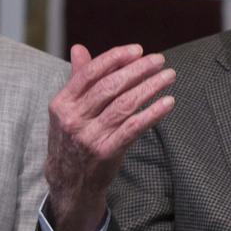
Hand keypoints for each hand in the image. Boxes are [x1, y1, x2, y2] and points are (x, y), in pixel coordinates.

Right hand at [45, 43, 175, 230]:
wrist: (69, 182)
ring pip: (125, 104)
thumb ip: (77, 79)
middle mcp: (74, 119)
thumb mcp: (67, 110)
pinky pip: (134, 127)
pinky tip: (167, 102)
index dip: (115, 59)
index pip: (90, 73)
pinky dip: (153, 113)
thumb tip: (79, 48)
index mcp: (62, 103)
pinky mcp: (107, 151)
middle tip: (159, 60)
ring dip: (150, 87)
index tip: (137, 50)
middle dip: (138, 70)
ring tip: (168, 77)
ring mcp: (90, 136)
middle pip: (110, 87)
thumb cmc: (72, 139)